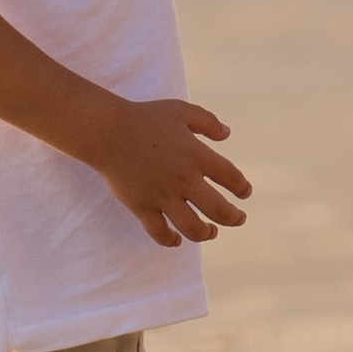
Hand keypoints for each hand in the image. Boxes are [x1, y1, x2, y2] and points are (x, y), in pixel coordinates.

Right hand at [83, 94, 252, 247]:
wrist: (108, 131)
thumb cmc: (146, 117)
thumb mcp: (182, 111)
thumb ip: (207, 121)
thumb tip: (227, 134)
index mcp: (197, 155)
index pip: (231, 178)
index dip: (242, 188)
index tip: (244, 192)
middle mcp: (184, 179)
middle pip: (219, 210)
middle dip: (234, 218)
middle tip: (239, 218)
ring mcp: (163, 196)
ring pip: (193, 228)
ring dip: (207, 233)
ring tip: (211, 231)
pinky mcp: (143, 207)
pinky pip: (160, 233)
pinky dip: (171, 240)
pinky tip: (178, 239)